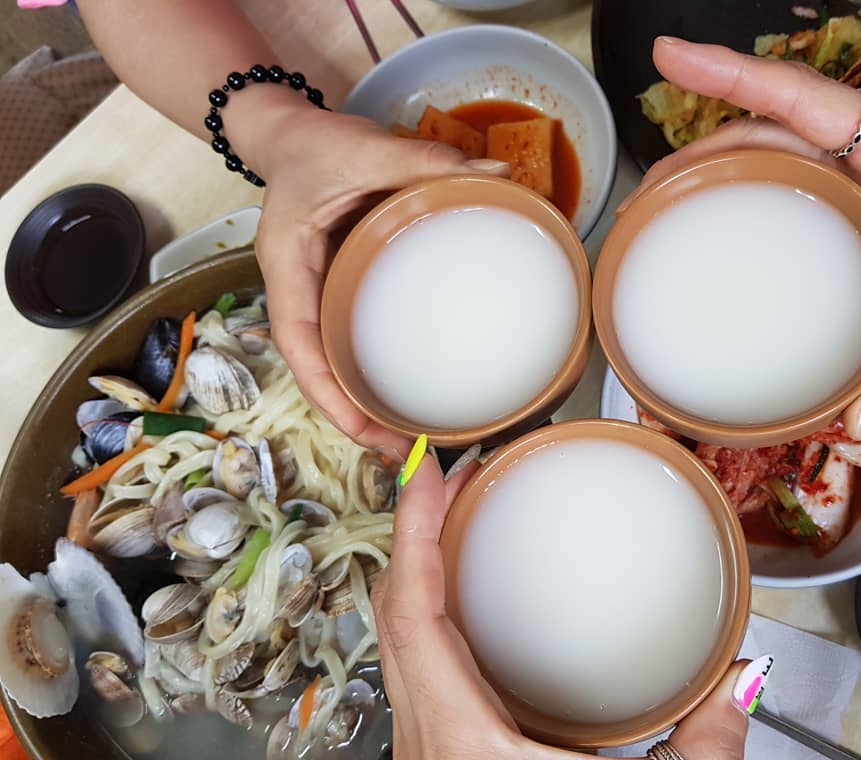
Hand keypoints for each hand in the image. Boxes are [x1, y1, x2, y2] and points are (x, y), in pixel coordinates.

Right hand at [251, 105, 508, 452]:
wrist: (287, 134)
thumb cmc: (313, 144)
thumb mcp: (363, 148)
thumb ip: (424, 162)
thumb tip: (498, 177)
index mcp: (288, 266)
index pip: (298, 345)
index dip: (328, 395)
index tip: (367, 431)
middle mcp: (298, 290)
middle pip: (316, 370)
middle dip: (353, 417)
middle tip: (406, 450)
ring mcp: (316, 293)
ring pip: (332, 361)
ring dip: (365, 402)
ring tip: (414, 434)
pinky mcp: (338, 288)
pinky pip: (351, 337)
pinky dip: (374, 368)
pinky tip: (410, 383)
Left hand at [371, 454, 757, 759]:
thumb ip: (702, 759)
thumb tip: (738, 687)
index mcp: (457, 738)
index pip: (413, 610)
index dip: (416, 530)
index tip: (430, 473)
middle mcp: (423, 732)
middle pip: (392, 604)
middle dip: (418, 527)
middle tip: (456, 476)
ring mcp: (421, 740)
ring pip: (395, 628)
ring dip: (418, 564)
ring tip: (456, 518)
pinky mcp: (436, 747)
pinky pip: (415, 654)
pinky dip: (430, 602)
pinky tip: (467, 593)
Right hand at [625, 38, 860, 438]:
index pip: (797, 98)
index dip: (728, 73)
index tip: (670, 55)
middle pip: (771, 127)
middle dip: (702, 140)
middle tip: (647, 184)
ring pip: (782, 154)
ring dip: (723, 170)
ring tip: (670, 206)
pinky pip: (801, 189)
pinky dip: (757, 200)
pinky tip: (732, 231)